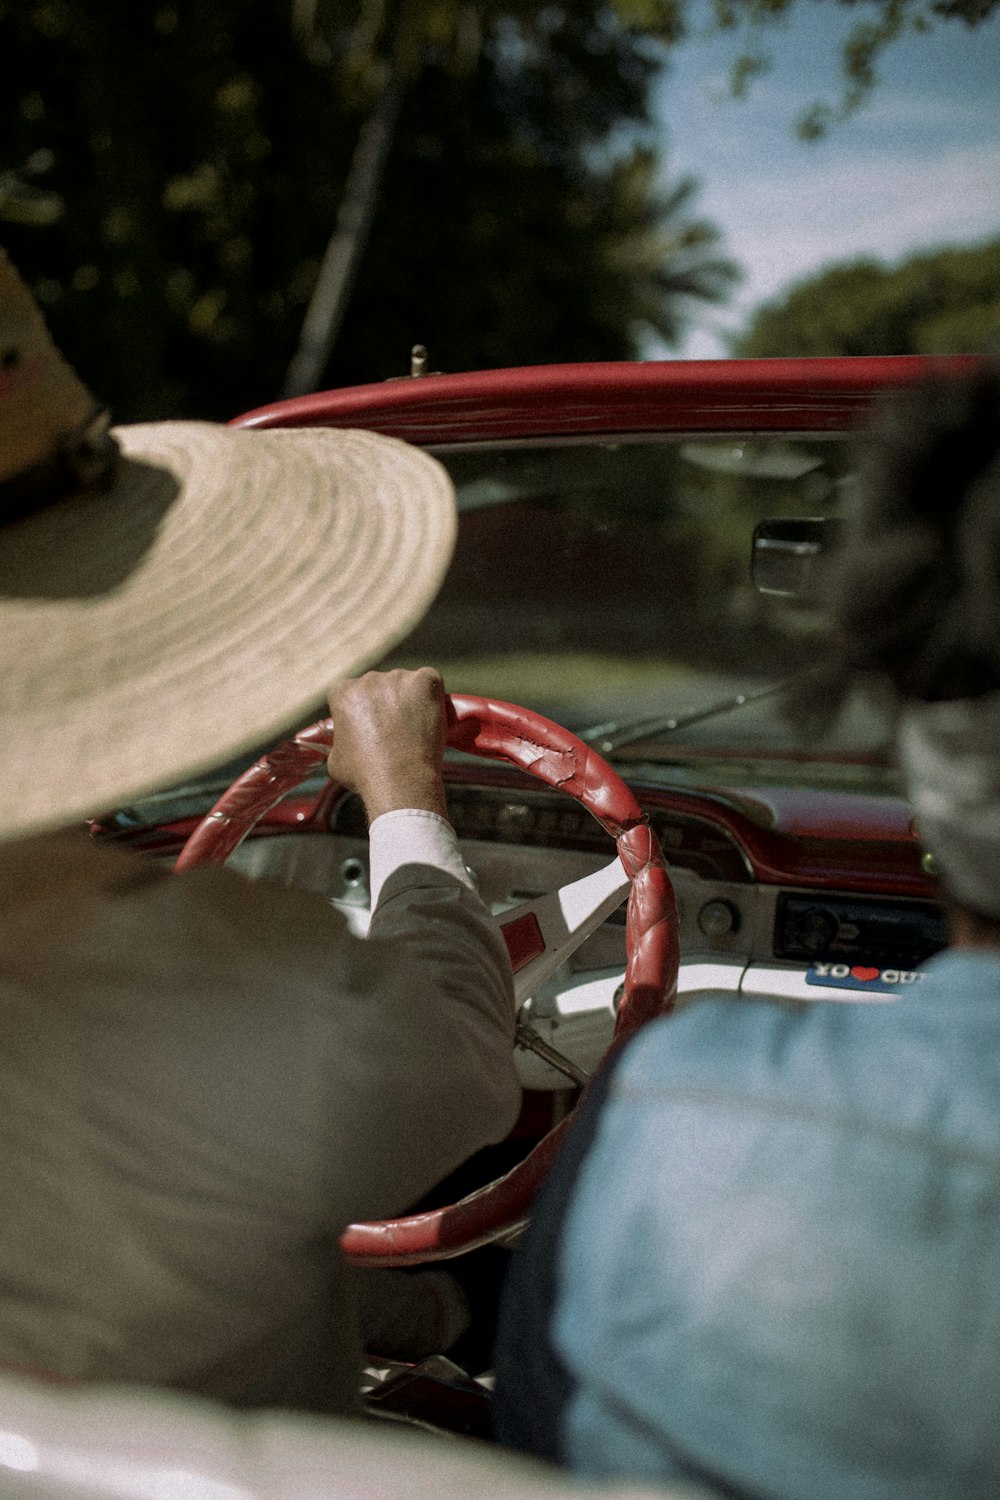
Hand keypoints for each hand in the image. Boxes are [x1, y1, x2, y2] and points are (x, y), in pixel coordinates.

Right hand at [326, 668, 449, 823]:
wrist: (401, 781)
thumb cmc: (366, 776)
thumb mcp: (336, 760)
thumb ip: (340, 740)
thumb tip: (345, 740)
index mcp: (343, 693)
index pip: (348, 691)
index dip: (359, 708)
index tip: (369, 723)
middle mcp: (369, 680)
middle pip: (377, 685)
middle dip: (384, 703)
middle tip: (395, 729)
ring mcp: (399, 678)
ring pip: (404, 684)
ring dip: (408, 699)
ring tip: (414, 729)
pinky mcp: (425, 681)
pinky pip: (430, 680)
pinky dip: (432, 695)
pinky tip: (430, 715)